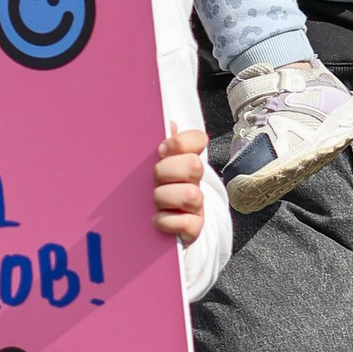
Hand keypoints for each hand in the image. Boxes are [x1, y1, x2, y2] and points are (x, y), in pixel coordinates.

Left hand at [152, 122, 212, 243]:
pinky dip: (167, 222)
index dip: (179, 143)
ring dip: (165, 198)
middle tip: (155, 179)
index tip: (160, 150)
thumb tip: (169, 122)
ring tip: (154, 202)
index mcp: (185, 160)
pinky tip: (157, 220)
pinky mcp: (194, 228)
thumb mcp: (156, 166)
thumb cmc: (157, 190)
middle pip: (194, 165)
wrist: (164, 228)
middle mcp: (195, 181)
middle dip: (167, 171)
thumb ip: (161, 145)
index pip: (198, 139)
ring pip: (191, 194)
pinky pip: (187, 223)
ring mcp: (197, 205)